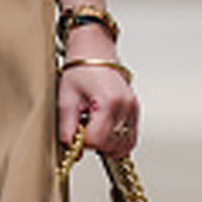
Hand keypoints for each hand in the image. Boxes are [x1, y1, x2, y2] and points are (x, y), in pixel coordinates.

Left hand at [57, 26, 139, 158]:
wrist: (94, 50)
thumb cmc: (80, 69)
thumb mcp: (66, 98)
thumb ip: (67, 127)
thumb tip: (72, 150)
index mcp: (109, 101)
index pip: (98, 141)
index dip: (83, 142)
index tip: (75, 133)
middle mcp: (126, 106)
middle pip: (112, 146)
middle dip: (95, 144)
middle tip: (82, 129)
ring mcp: (133, 109)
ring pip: (125, 146)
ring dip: (107, 145)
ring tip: (93, 129)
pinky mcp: (135, 111)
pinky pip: (131, 138)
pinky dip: (118, 141)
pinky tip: (104, 130)